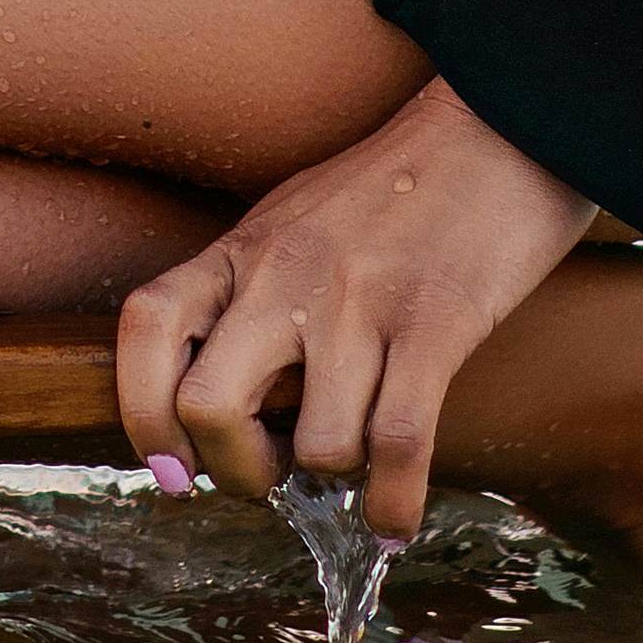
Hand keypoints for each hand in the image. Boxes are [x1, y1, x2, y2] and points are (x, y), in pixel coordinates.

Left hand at [116, 79, 598, 542]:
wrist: (501, 123)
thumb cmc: (396, 188)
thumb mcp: (296, 221)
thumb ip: (252, 293)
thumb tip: (215, 400)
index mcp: (246, 245)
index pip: (149, 325)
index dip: (141, 412)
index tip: (171, 469)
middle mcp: (287, 271)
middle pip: (206, 405)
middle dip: (233, 472)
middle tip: (271, 476)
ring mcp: (359, 298)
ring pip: (315, 445)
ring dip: (334, 481)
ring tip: (354, 462)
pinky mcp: (436, 322)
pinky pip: (397, 446)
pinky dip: (391, 507)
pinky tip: (392, 519)